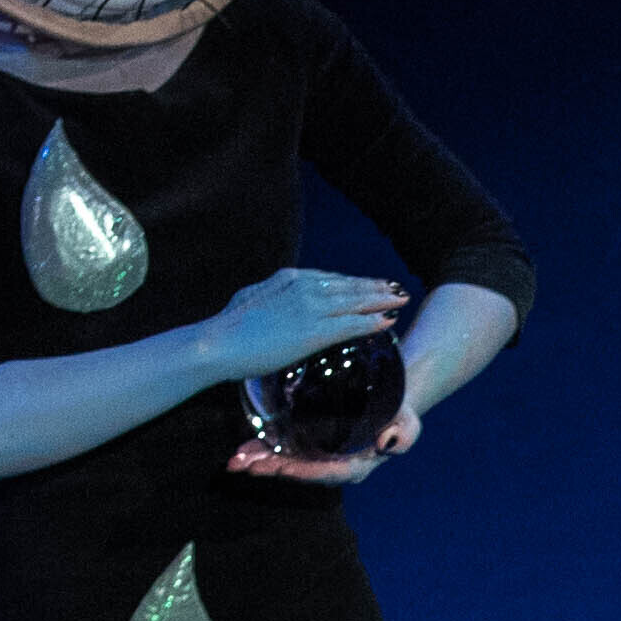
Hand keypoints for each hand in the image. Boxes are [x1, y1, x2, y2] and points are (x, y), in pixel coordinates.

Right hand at [187, 267, 403, 385]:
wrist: (219, 342)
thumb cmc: (228, 329)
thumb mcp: (252, 301)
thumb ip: (269, 298)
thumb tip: (274, 302)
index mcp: (289, 278)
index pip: (330, 278)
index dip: (353, 281)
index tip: (368, 283)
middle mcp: (304, 287)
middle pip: (349, 285)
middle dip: (375, 286)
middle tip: (396, 288)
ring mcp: (311, 307)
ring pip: (355, 301)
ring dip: (381, 300)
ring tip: (400, 300)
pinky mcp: (314, 331)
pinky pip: (351, 324)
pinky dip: (373, 322)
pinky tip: (388, 322)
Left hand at [225, 404, 423, 487]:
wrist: (386, 400)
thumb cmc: (398, 413)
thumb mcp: (408, 423)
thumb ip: (403, 435)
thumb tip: (386, 443)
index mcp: (353, 468)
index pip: (326, 472)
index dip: (303, 471)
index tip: (282, 467)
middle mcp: (330, 466)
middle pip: (298, 470)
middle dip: (271, 468)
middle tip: (247, 466)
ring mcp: (316, 456)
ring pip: (284, 461)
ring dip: (258, 461)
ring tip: (235, 461)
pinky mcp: (305, 443)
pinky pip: (281, 448)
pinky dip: (261, 448)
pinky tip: (241, 449)